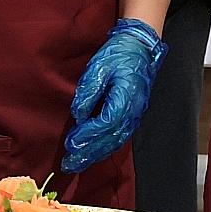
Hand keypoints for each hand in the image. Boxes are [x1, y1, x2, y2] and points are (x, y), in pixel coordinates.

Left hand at [62, 19, 166, 173]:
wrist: (140, 46)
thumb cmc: (119, 54)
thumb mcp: (99, 67)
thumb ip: (89, 92)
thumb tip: (78, 115)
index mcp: (125, 99)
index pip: (105, 124)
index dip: (87, 135)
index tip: (71, 143)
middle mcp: (132, 112)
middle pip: (110, 139)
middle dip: (89, 154)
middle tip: (70, 165)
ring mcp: (134, 115)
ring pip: (115, 141)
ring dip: (96, 154)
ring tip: (78, 163)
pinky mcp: (132, 115)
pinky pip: (119, 136)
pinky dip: (105, 147)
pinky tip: (94, 153)